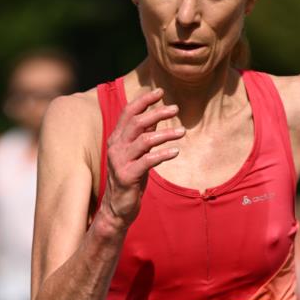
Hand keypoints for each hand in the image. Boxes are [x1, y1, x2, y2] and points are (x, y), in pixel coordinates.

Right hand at [100, 86, 184, 229]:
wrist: (117, 208)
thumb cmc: (130, 179)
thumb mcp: (137, 155)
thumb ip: (143, 136)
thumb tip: (155, 117)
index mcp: (117, 139)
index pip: (128, 113)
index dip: (144, 101)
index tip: (160, 92)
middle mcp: (116, 147)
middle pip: (137, 122)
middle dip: (157, 112)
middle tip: (176, 109)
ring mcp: (120, 161)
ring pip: (144, 140)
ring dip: (165, 134)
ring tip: (183, 131)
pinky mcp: (127, 176)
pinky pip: (148, 161)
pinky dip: (163, 154)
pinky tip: (176, 151)